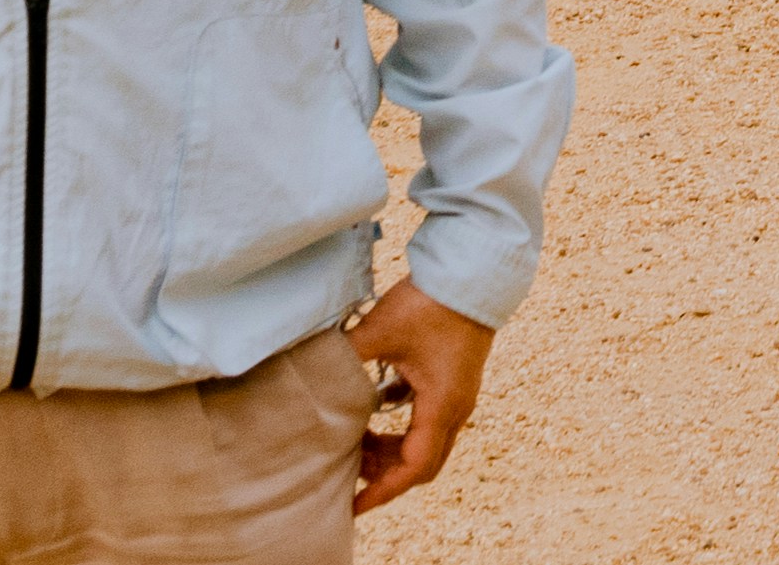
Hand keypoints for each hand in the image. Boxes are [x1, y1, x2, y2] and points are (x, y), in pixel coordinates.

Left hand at [351, 280, 496, 505]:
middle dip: (384, 473)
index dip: (382, 491)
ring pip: (424, 441)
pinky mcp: (453, 380)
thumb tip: (306, 371)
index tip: (353, 506)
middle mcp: (455, 408)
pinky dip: (400, 425)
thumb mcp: (380, 331)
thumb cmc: (431, 302)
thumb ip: (343, 357)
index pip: (413, 468)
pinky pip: (426, 418)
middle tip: (347, 471)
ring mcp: (457, 395)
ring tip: (354, 441)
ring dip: (391, 449)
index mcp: (441, 406)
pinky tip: (371, 407)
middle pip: (421, 462)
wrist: (472, 271)